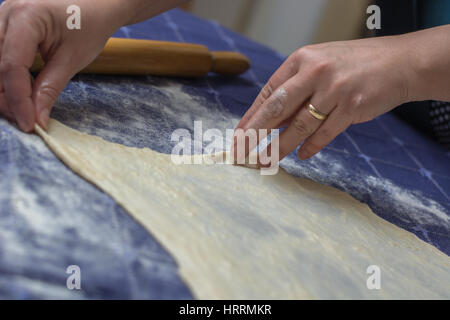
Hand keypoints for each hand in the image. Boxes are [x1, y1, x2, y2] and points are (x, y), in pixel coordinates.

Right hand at [0, 0, 127, 130]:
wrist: (98, 4)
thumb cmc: (90, 25)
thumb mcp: (72, 60)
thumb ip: (50, 89)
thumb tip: (36, 119)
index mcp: (26, 16)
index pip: (11, 66)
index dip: (18, 100)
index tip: (29, 124)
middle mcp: (7, 12)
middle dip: (7, 97)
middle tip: (28, 119)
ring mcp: (3, 16)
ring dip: (5, 89)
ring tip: (27, 108)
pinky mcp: (5, 25)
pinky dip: (7, 77)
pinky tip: (23, 90)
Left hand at [233, 36, 414, 162]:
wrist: (400, 63)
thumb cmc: (354, 65)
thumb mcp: (320, 65)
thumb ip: (297, 90)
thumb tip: (272, 122)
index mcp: (302, 59)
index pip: (269, 92)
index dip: (251, 116)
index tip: (238, 135)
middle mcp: (316, 72)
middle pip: (277, 108)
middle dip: (255, 133)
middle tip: (240, 152)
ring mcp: (334, 90)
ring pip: (299, 125)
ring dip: (279, 147)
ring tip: (264, 161)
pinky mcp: (352, 107)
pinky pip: (325, 133)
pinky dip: (311, 146)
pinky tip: (301, 156)